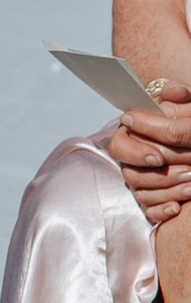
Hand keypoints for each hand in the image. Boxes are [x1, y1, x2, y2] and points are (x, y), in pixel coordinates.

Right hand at [112, 83, 190, 225]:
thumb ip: (181, 97)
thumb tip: (171, 92)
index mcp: (136, 132)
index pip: (119, 145)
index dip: (136, 153)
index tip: (157, 158)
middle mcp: (135, 158)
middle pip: (130, 173)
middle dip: (161, 175)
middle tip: (189, 170)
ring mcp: (145, 180)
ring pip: (140, 193)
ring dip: (168, 190)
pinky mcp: (155, 199)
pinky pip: (148, 211)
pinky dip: (161, 211)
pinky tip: (177, 207)